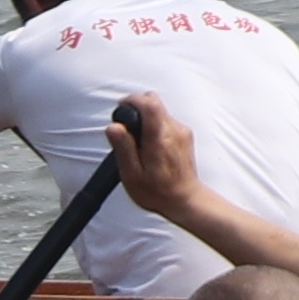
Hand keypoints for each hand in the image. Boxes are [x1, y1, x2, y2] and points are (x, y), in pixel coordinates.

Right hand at [99, 90, 202, 219]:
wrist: (184, 200)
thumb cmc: (157, 192)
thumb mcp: (132, 175)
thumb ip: (123, 148)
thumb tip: (113, 127)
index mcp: (159, 138)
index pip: (149, 104)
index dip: (132, 100)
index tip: (120, 107)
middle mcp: (174, 130)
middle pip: (154, 102)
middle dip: (137, 107)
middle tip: (126, 127)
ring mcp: (182, 131)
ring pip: (159, 111)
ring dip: (145, 119)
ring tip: (137, 142)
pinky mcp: (185, 135)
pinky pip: (166, 121)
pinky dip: (154, 126)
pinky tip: (149, 146)